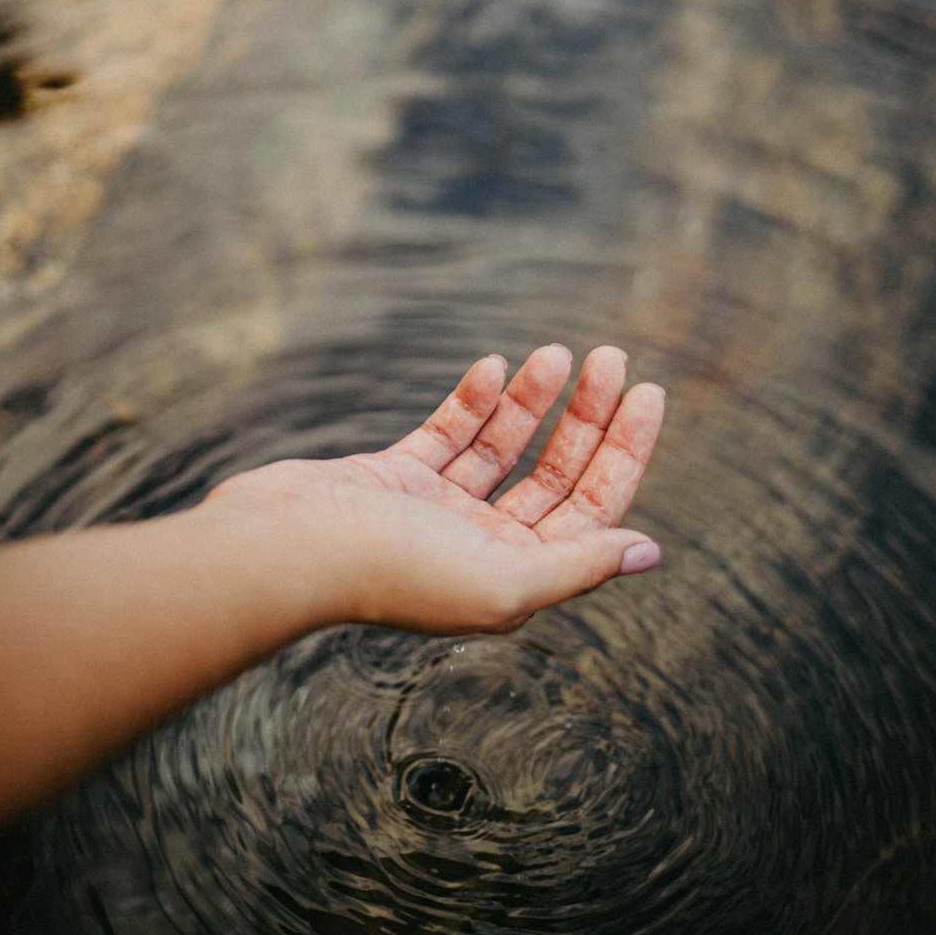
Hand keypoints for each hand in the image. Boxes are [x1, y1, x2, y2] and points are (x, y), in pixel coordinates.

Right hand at [209, 344, 664, 634]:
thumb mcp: (505, 581)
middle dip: (586, 417)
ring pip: (503, 447)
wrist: (285, 548)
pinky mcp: (393, 479)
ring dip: (532, 399)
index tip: (648, 394)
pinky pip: (448, 433)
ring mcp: (435, 511)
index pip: (592, 510)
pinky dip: (473, 401)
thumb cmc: (393, 573)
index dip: (625, 452)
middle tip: (612, 357)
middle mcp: (481, 547)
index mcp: (514, 578)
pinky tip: (495, 366)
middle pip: (554, 473)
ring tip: (559, 353)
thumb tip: (650, 551)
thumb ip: (579, 565)